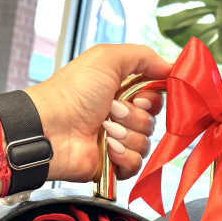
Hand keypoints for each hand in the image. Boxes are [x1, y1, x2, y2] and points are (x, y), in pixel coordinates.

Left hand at [25, 44, 171, 181]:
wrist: (49, 129)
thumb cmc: (71, 92)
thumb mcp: (107, 58)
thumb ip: (144, 56)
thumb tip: (172, 66)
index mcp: (121, 92)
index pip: (156, 98)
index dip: (152, 99)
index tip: (139, 97)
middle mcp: (120, 116)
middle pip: (153, 121)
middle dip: (134, 116)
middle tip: (112, 110)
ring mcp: (117, 141)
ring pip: (146, 144)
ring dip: (126, 135)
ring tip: (103, 129)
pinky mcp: (114, 164)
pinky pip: (137, 164)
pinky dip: (123, 155)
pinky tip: (106, 147)